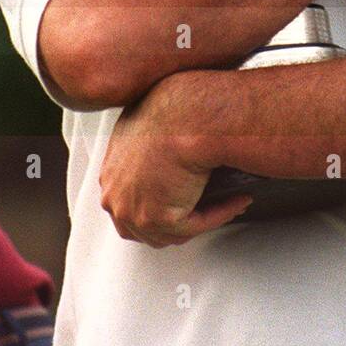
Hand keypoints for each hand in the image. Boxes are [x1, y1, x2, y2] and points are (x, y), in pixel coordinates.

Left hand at [99, 81, 252, 247]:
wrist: (186, 116)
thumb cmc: (171, 113)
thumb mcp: (147, 125)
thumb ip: (147, 149)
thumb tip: (167, 158)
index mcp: (110, 176)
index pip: (127, 209)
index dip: (157, 210)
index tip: (183, 204)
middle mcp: (115, 197)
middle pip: (144, 229)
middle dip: (176, 225)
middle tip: (204, 211)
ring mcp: (133, 211)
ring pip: (170, 233)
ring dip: (201, 221)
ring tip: (226, 205)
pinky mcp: (158, 219)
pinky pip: (195, 227)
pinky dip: (219, 215)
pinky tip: (236, 201)